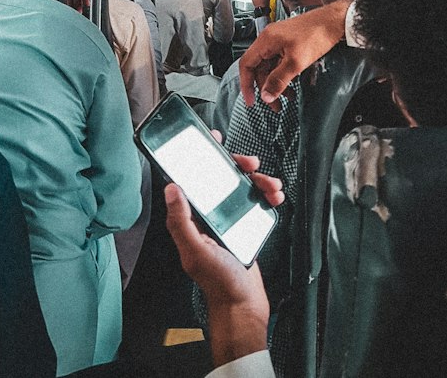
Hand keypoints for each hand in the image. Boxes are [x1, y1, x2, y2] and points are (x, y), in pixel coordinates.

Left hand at [164, 145, 282, 366]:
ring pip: (243, 186)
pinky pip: (256, 200)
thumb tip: (171, 187)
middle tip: (251, 163)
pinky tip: (275, 197)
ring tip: (271, 186)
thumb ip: (181, 220)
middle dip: (238, 165)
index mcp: (193, 217)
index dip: (203, 157)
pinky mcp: (246, 224)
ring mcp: (229, 218)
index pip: (195, 177)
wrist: (244, 306)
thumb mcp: (196, 251)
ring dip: (258, 180)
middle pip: (222, 176)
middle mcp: (209, 214)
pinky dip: (267, 194)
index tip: (213, 140)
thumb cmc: (218, 282)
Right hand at [238, 0, 350, 110]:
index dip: (246, 84)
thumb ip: (278, 80)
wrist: (334, 22)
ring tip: (288, 97)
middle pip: (259, 68)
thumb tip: (266, 96)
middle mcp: (270, 39)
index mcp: (266, 40)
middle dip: (265, 88)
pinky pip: (280, 62)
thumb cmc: (316, 34)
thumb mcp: (296, 62)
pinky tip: (292, 85)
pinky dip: (284, 75)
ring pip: (270, 67)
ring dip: (276, 83)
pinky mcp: (289, 43)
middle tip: (274, 104)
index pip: (246, 64)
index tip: (252, 101)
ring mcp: (279, 41)